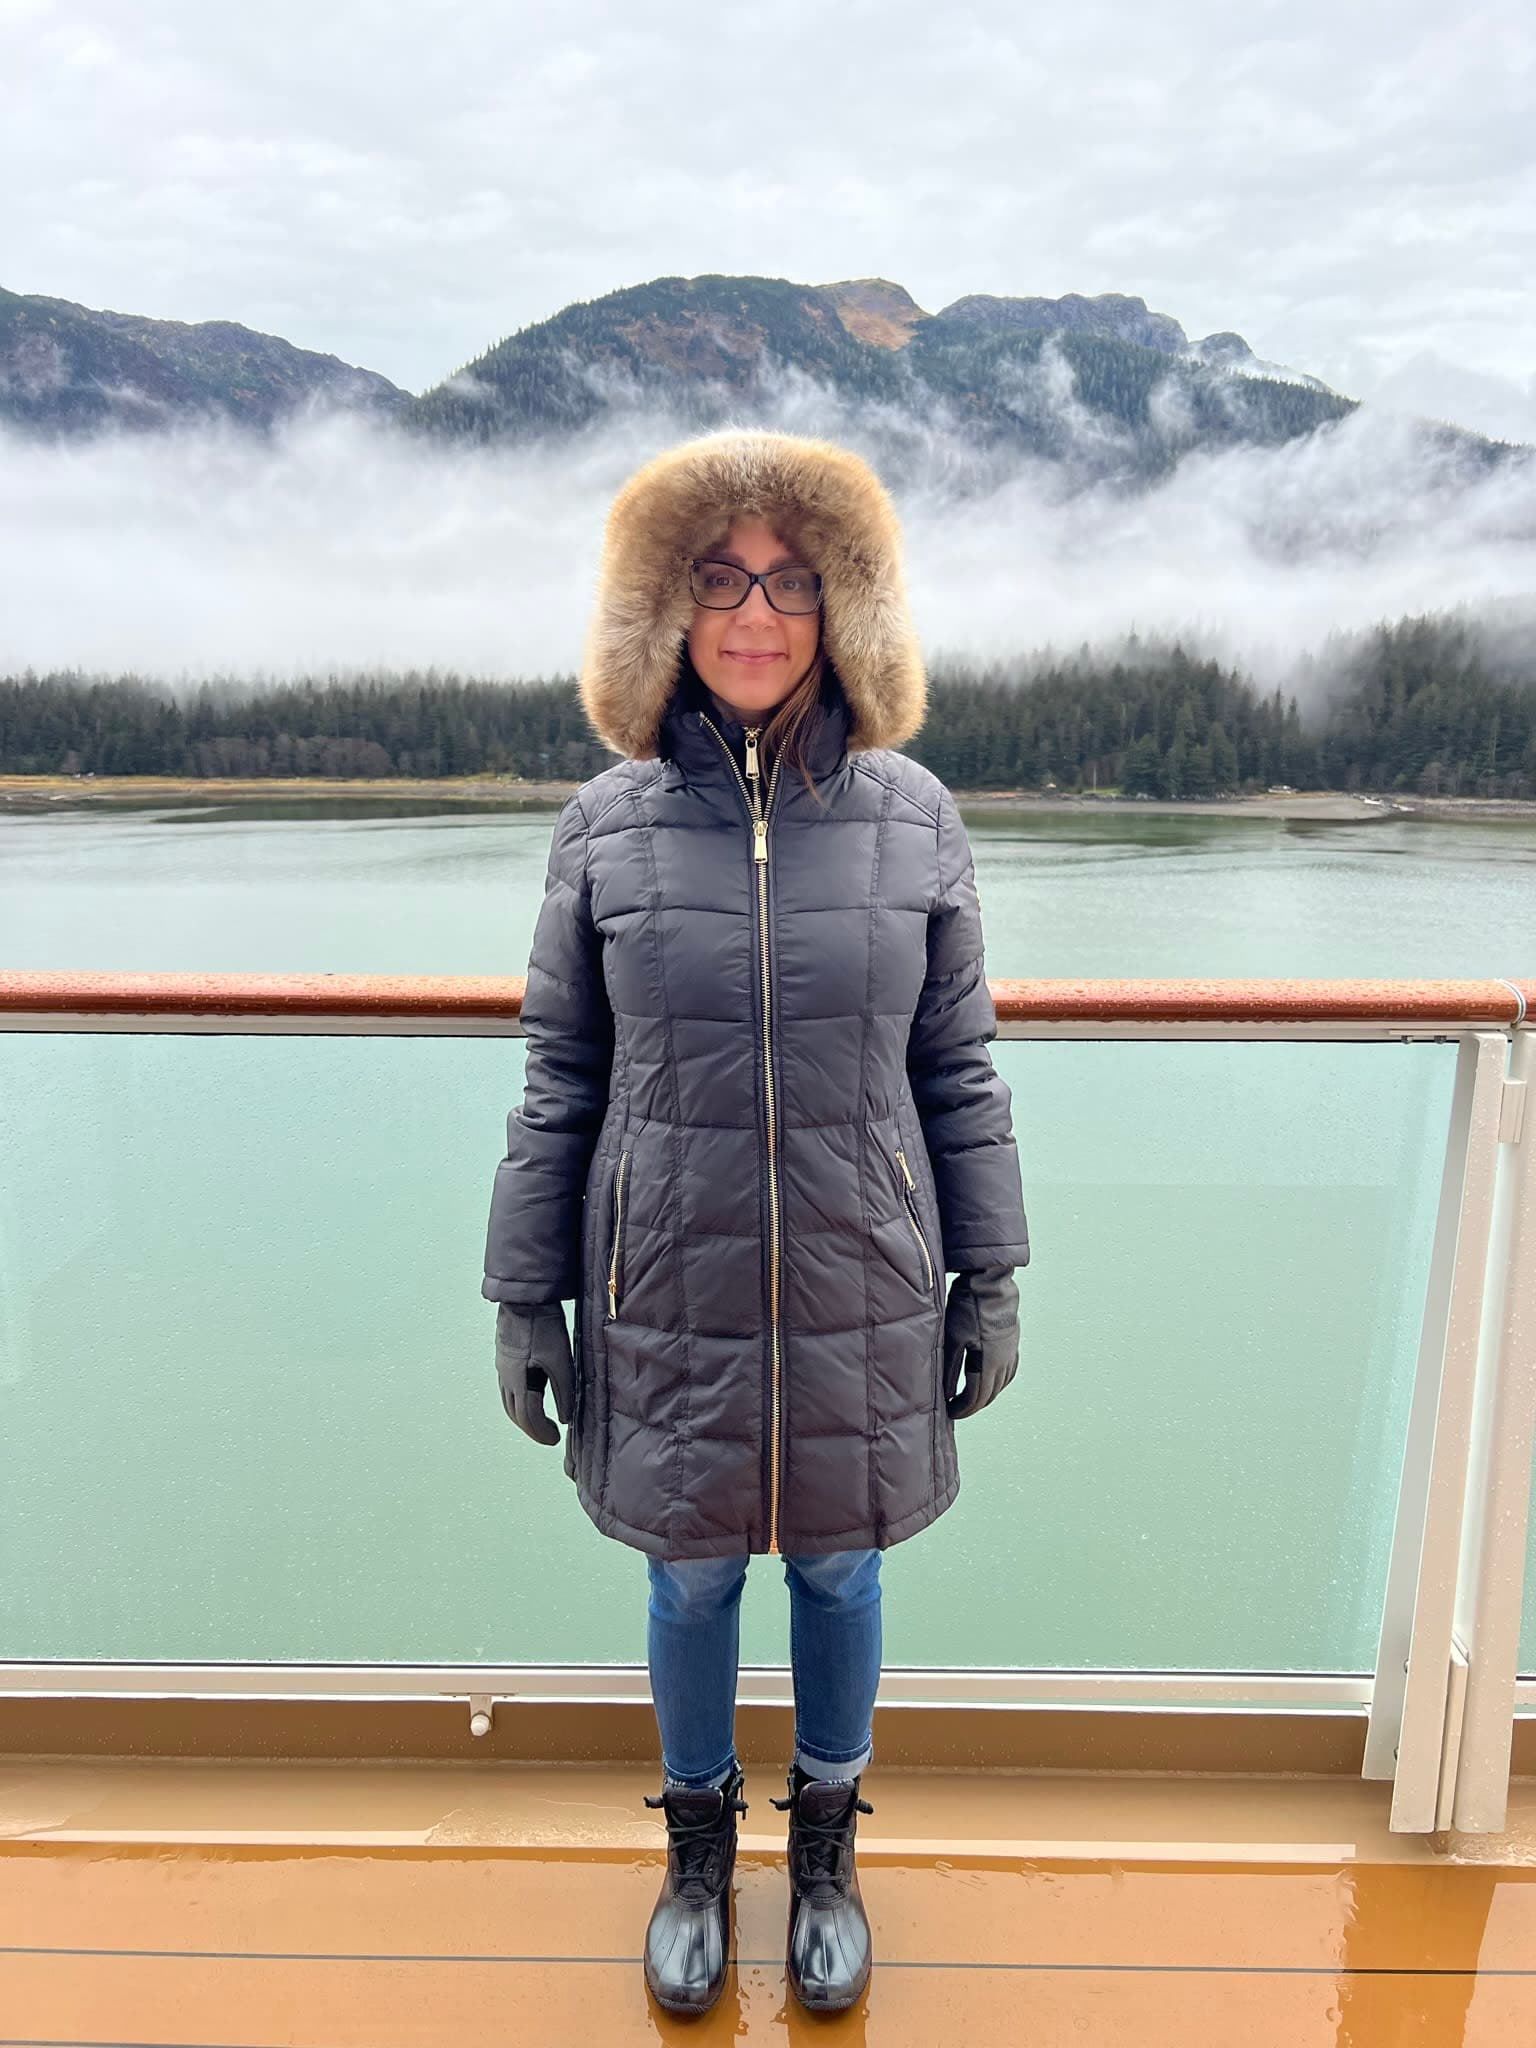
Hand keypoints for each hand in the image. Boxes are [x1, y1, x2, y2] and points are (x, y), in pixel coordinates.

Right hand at [495, 1301, 574, 1445]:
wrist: (524, 1299)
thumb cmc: (544, 1328)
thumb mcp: (561, 1361)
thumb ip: (564, 1391)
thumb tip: (564, 1418)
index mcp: (518, 1381)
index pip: (528, 1418)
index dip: (542, 1433)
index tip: (556, 1439)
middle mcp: (505, 1377)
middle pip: (515, 1414)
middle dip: (532, 1428)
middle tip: (548, 1435)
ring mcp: (502, 1367)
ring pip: (509, 1402)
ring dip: (523, 1416)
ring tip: (540, 1421)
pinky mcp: (505, 1357)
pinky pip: (508, 1388)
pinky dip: (519, 1400)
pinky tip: (531, 1395)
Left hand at [942, 1267, 1019, 1420]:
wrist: (989, 1281)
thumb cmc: (968, 1306)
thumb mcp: (953, 1338)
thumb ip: (950, 1368)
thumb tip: (946, 1392)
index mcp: (989, 1363)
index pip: (976, 1397)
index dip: (962, 1408)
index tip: (950, 1412)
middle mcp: (1004, 1360)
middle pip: (990, 1394)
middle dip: (974, 1405)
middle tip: (957, 1409)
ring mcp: (1011, 1350)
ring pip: (1001, 1383)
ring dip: (987, 1394)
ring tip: (971, 1397)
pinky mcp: (1012, 1340)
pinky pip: (1008, 1369)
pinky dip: (998, 1380)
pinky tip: (990, 1377)